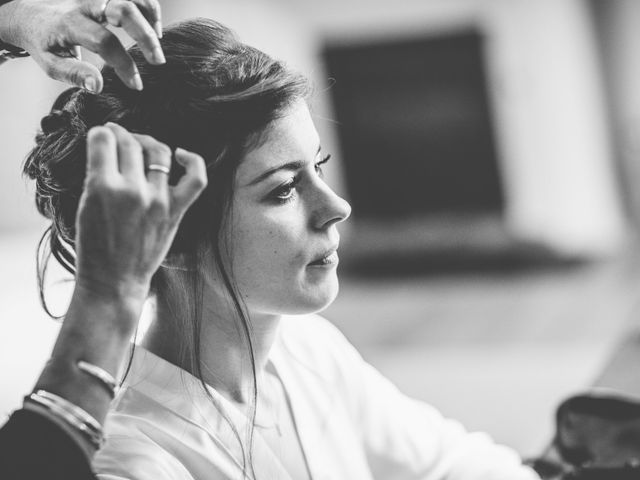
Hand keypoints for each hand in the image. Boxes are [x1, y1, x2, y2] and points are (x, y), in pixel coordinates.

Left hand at [0, 0, 163, 91]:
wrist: (31, 14)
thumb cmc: (44, 42)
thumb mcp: (50, 63)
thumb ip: (74, 74)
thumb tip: (98, 86)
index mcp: (70, 24)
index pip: (104, 41)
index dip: (123, 64)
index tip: (136, 84)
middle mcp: (86, 4)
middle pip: (124, 9)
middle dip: (145, 35)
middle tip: (158, 60)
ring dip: (150, 18)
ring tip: (159, 41)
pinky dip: (149, 8)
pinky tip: (153, 27)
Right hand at [75, 123, 206, 305]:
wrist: (114, 280)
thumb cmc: (94, 246)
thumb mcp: (84, 206)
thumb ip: (97, 176)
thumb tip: (107, 148)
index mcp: (102, 187)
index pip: (103, 140)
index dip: (100, 133)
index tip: (100, 135)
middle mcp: (132, 190)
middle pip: (129, 143)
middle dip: (119, 134)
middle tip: (115, 135)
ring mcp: (158, 200)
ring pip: (158, 152)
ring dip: (147, 142)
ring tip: (139, 144)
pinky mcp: (175, 211)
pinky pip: (195, 179)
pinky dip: (192, 161)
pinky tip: (180, 155)